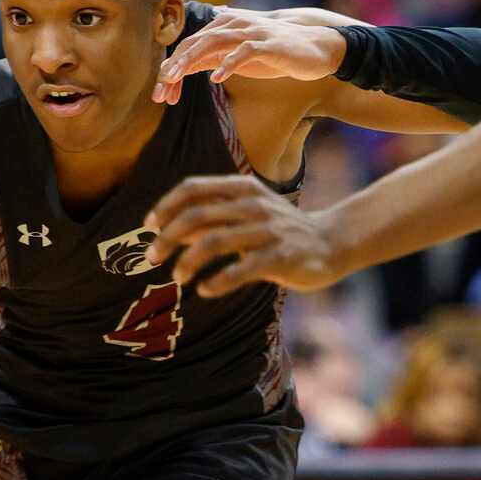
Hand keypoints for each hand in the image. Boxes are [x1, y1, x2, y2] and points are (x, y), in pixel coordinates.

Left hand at [147, 176, 351, 296]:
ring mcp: (268, 230)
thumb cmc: (281, 230)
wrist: (331, 243)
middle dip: (167, 238)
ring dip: (188, 261)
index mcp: (243, 188)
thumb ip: (212, 217)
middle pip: (197, 216)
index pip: (194, 188)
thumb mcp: (248, 213)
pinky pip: (241, 270)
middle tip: (152, 258)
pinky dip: (217, 282)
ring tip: (178, 277)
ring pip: (215, 242)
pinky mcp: (281, 257)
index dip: (166, 206)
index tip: (149, 226)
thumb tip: (168, 228)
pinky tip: (205, 291)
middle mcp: (254, 204)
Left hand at [156, 9, 345, 104]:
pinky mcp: (266, 43)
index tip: (161, 95)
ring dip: (191, 59)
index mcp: (223, 29)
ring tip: (176, 78)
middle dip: (174, 66)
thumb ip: (213, 58)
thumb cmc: (274, 53)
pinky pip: (243, 51)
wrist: (313, 47)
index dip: (172, 69)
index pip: (189, 47)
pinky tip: (217, 78)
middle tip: (161, 89)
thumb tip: (185, 66)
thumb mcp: (237, 57)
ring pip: (213, 42)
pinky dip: (229, 62)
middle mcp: (232, 25)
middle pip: (195, 43)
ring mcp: (249, 32)